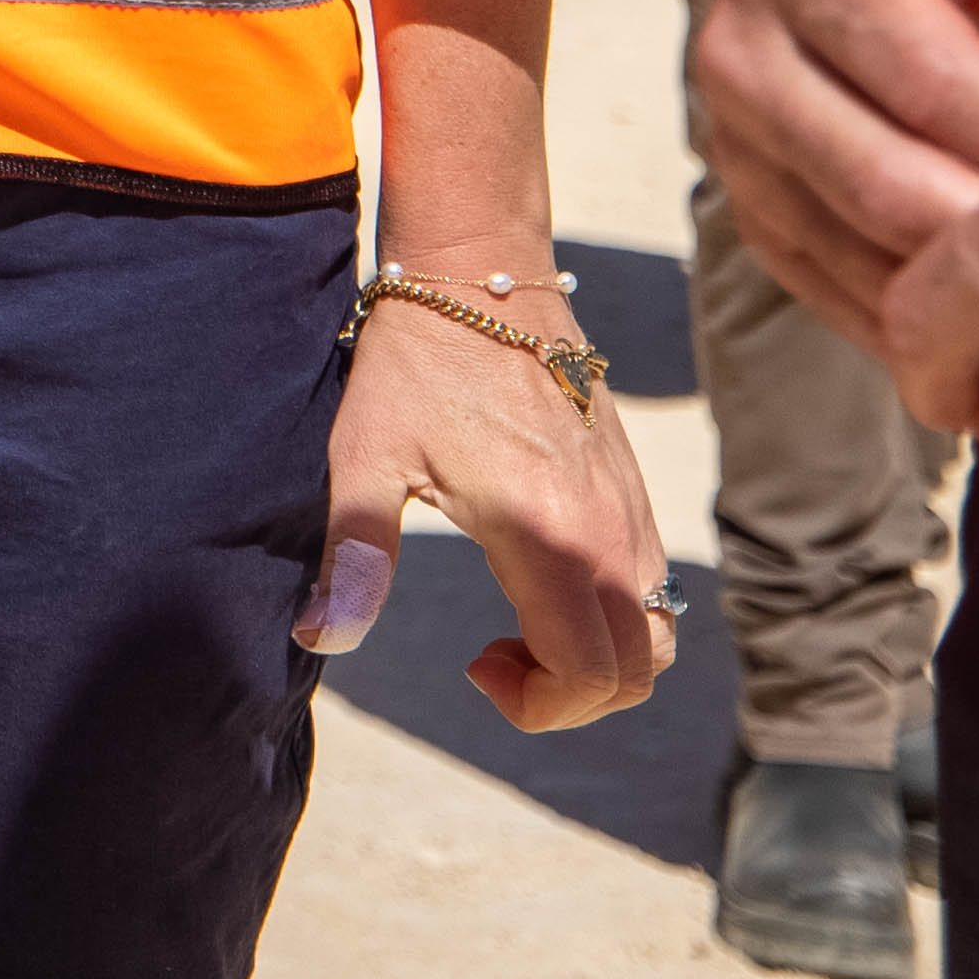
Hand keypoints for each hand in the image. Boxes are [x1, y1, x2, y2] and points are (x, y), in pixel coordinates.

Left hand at [309, 271, 673, 728]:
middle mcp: (609, 530)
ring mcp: (631, 508)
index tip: (474, 665)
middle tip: (494, 659)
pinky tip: (540, 582)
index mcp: (548, 535)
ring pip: (657, 633)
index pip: (588, 674)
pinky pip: (654, 586)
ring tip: (519, 628)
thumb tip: (320, 636)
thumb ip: (353, 555)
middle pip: (638, 671)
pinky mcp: (634, 487)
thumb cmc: (414, 362)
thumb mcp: (364, 456)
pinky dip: (614, 618)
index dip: (536, 706)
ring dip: (599, 661)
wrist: (481, 272)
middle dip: (569, 697)